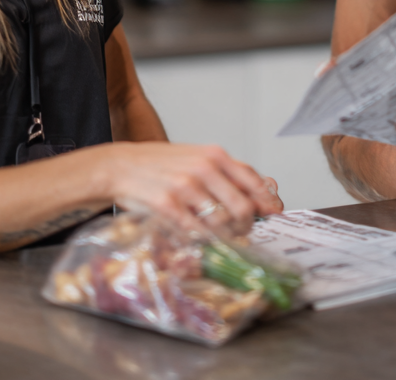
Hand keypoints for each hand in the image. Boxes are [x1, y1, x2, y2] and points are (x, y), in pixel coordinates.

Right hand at [102, 143, 283, 235]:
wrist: (121, 166)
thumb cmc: (161, 164)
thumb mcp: (196, 157)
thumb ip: (225, 173)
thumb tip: (260, 192)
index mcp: (214, 155)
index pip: (252, 179)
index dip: (267, 199)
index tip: (274, 212)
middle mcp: (203, 168)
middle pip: (242, 206)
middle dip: (247, 224)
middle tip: (243, 231)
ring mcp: (186, 187)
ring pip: (221, 222)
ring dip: (225, 236)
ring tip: (220, 236)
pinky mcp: (168, 205)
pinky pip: (195, 232)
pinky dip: (201, 240)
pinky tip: (199, 238)